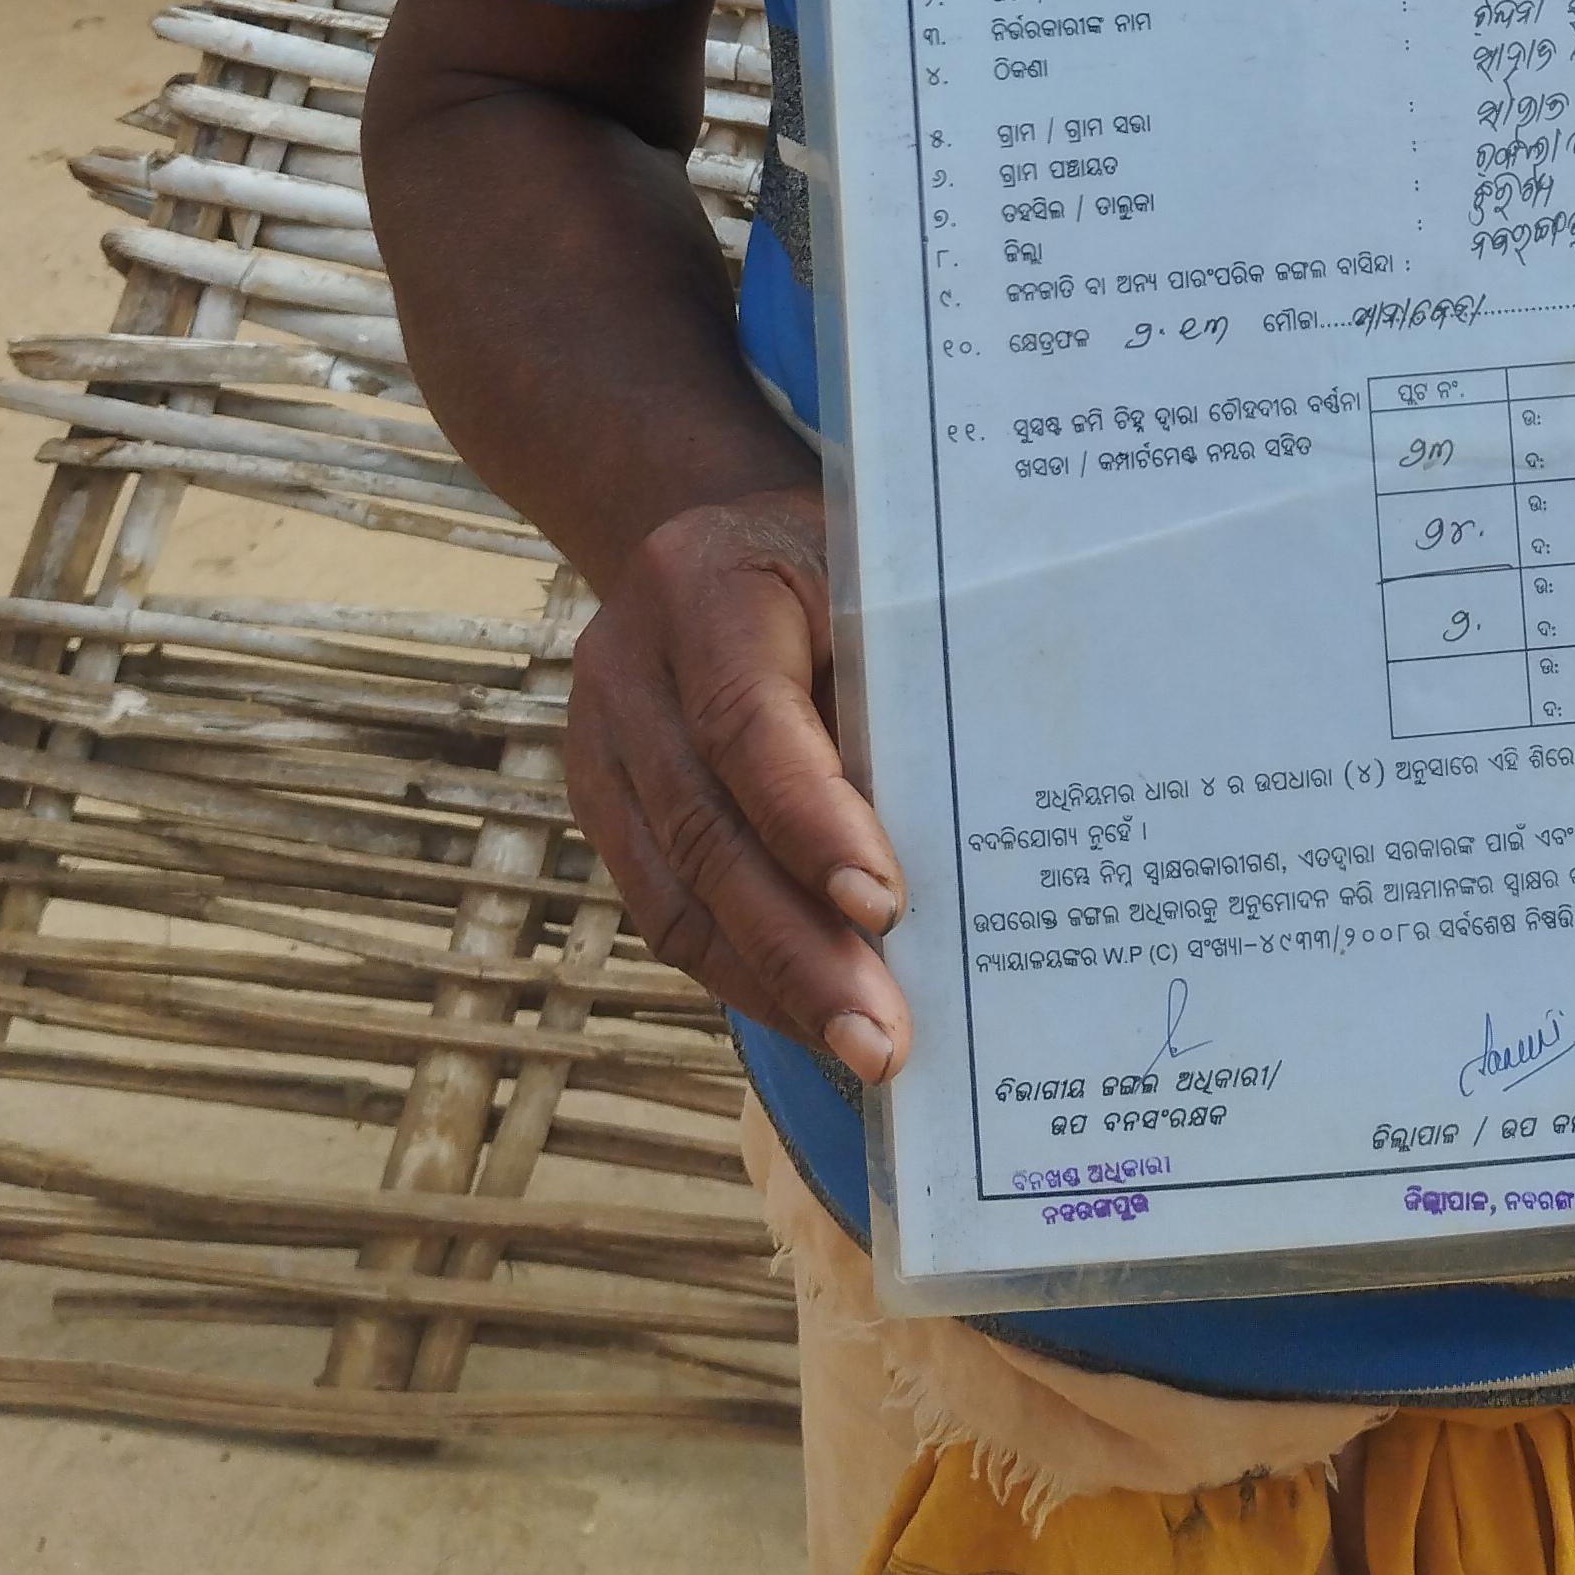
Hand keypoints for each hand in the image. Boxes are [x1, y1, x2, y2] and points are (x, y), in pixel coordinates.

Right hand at [563, 487, 911, 1085]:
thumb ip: (896, 673)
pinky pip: (663, 906)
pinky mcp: (601, 804)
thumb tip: (973, 826)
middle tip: (883, 1036)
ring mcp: (600, 745)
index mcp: (704, 589)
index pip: (747, 720)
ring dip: (770, 983)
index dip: (810, 818)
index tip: (885, 905)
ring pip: (675, 890)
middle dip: (798, 947)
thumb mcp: (868, 570)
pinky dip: (738, 969)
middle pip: (707, 831)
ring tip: (858, 1048)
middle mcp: (630, 672)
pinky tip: (807, 1012)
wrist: (701, 527)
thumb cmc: (821, 555)